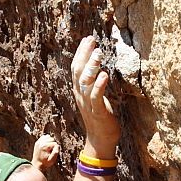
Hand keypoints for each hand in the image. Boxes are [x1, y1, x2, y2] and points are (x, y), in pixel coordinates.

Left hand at [32, 134, 59, 170]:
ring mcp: (38, 142)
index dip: (55, 149)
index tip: (52, 154)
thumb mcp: (52, 160)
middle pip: (52, 139)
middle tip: (50, 151)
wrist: (37, 164)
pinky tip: (46, 145)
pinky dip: (46, 139)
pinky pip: (44, 137)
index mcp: (45, 146)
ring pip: (48, 137)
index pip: (55, 144)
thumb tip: (57, 146)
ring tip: (48, 148)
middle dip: (53, 144)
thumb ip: (55, 152)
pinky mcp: (37, 142)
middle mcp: (41, 143)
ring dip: (50, 142)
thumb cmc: (45, 163)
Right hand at [71, 37, 120, 157]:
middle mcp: (80, 95)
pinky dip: (99, 85)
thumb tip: (97, 68)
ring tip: (99, 53)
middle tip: (92, 40)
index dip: (81, 53)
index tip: (87, 39)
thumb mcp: (94, 97)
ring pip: (86, 82)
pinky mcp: (97, 112)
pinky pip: (96, 97)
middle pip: (78, 71)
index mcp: (79, 91)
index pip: (76, 68)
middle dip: (84, 54)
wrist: (100, 141)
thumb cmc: (101, 118)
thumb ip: (93, 84)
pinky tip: (105, 75)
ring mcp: (87, 104)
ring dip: (92, 66)